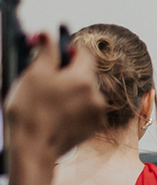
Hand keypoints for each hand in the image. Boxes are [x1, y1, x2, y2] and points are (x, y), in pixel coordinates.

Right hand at [2, 36, 106, 184]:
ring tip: (50, 100)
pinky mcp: (94, 127)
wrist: (35, 149)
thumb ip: (46, 51)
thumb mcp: (34, 75)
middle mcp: (96, 94)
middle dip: (68, 72)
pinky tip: (58, 114)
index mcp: (83, 78)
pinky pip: (87, 108)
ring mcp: (97, 113)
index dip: (69, 49)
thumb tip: (48, 35)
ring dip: (71, 91)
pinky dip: (75, 107)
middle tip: (47, 78)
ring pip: (85, 92)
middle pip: (85, 73)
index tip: (56, 52)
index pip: (84, 52)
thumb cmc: (31, 112)